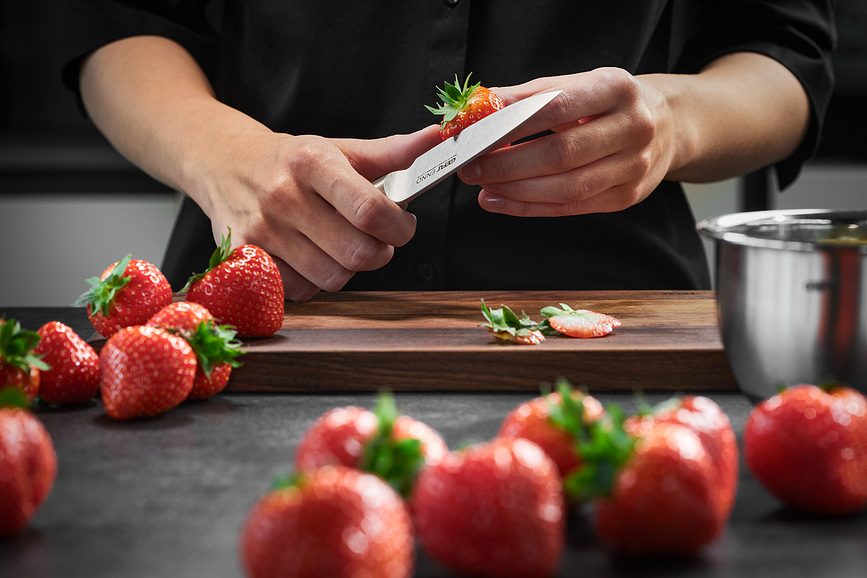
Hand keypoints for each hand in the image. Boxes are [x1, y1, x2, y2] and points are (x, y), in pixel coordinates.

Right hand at [202, 125, 441, 300]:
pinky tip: (312, 258)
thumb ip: (391, 151)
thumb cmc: (292, 161)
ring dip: (348, 269)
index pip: (369, 210)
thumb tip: (437, 137)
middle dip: (380, 252)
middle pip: (357, 254)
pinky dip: (315, 281)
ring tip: (341, 247)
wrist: (225, 164)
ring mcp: (261, 230)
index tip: (404, 225)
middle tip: (376, 240)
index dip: (400, 227)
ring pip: (332, 278)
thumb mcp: (339, 149)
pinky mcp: (246, 257)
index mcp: (312, 162)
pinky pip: (301, 291)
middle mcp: (283, 196)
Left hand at [457, 68, 677, 216]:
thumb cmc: (610, 103)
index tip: (476, 135)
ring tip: (482, 186)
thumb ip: (529, 96)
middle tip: (471, 167)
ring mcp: (635, 167)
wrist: (668, 125)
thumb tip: (480, 107)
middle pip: (561, 153)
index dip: (512, 124)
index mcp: (617, 88)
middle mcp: (633, 127)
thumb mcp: (578, 85)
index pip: (556, 107)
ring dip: (516, 190)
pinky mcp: (627, 197)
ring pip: (567, 187)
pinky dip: (531, 208)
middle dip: (507, 164)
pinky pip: (572, 208)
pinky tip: (502, 201)